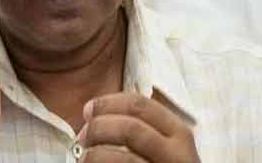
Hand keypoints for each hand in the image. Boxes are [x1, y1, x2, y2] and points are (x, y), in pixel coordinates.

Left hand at [79, 92, 199, 162]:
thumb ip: (140, 126)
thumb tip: (94, 114)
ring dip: (94, 155)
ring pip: (121, 158)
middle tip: (83, 137)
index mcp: (178, 133)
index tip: (88, 110)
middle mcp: (176, 154)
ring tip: (85, 159)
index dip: (108, 103)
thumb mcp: (165, 144)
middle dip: (98, 128)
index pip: (139, 104)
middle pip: (129, 127)